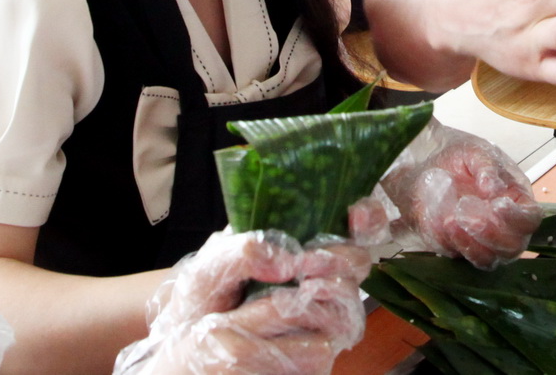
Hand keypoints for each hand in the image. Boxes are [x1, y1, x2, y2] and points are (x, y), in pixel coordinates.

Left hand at [116, 230, 369, 374]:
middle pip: (360, 259)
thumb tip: (286, 260)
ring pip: (354, 295)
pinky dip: (326, 321)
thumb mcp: (211, 264)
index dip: (367, 214)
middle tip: (310, 260)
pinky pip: (339, 332)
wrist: (187, 338)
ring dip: (334, 288)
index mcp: (302, 237)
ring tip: (303, 288)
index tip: (355, 213)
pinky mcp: (319, 341)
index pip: (353, 219)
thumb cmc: (203, 292)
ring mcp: (322, 307)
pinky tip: (298, 313)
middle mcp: (320, 271)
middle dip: (342, 256)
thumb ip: (242, 251)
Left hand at [374, 122, 539, 269]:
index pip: (531, 219)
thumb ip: (487, 167)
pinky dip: (454, 244)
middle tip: (467, 214)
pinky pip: (461, 257)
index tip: (497, 205)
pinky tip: (443, 223)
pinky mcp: (462, 249)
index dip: (517, 217)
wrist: (431, 166)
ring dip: (472, 244)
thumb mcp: (475, 152)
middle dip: (491, 233)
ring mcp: (485, 242)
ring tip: (451, 220)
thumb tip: (494, 190)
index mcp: (518, 201)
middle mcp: (506, 227)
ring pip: (489, 260)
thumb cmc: (462, 158)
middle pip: (513, 247)